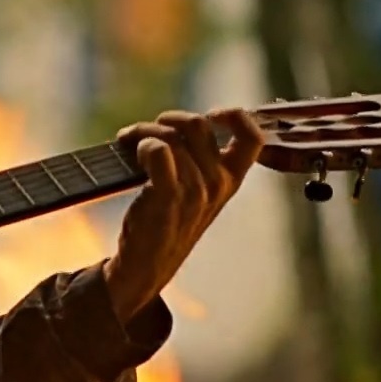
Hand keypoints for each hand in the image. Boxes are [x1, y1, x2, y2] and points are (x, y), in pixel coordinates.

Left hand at [104, 108, 263, 322]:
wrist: (147, 265)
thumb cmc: (168, 223)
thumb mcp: (199, 193)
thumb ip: (202, 161)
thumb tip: (182, 123)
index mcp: (231, 180)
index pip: (252, 138)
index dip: (234, 115)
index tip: (209, 115)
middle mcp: (218, 184)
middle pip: (198, 125)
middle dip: (168, 119)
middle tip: (148, 131)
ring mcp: (195, 191)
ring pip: (170, 137)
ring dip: (142, 132)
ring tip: (128, 141)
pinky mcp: (167, 196)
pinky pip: (157, 150)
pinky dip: (140, 142)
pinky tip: (128, 149)